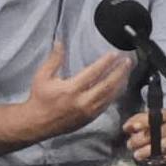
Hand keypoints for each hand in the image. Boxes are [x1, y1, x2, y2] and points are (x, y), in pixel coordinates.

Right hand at [0, 43, 130, 140]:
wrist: (37, 123)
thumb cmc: (39, 98)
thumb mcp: (42, 76)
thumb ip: (54, 59)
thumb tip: (60, 42)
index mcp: (71, 89)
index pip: (93, 73)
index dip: (105, 62)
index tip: (114, 54)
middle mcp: (82, 101)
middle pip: (107, 85)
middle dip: (119, 72)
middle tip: (128, 62)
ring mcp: (88, 112)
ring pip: (110, 96)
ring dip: (120, 83)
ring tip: (127, 72)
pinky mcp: (90, 119)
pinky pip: (106, 105)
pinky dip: (114, 95)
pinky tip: (119, 87)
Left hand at [121, 102, 165, 165]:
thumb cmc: (160, 129)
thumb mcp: (149, 121)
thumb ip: (136, 122)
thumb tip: (126, 127)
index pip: (157, 116)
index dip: (145, 121)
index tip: (135, 127)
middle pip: (159, 131)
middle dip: (142, 139)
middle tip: (131, 145)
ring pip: (164, 144)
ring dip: (148, 151)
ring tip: (137, 155)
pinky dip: (160, 158)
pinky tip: (152, 159)